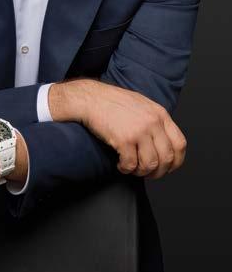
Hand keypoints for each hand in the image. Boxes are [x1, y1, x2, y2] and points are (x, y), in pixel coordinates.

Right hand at [50, 78, 186, 179]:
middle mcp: (153, 122)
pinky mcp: (124, 140)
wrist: (91, 98)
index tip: (167, 167)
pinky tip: (120, 163)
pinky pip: (131, 165)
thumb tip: (163, 143)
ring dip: (141, 171)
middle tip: (147, 172)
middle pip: (167, 158)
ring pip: (151, 164)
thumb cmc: (113, 102)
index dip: (176, 161)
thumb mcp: (142, 105)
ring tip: (131, 167)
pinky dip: (126, 169)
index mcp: (159, 114)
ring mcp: (139, 131)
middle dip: (158, 171)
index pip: (180, 144)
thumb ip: (155, 120)